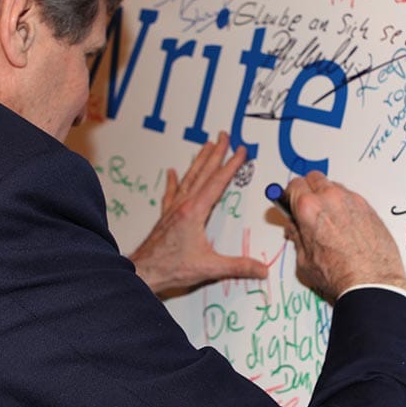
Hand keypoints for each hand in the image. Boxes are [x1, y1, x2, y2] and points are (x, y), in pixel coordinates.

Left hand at [128, 133, 268, 296]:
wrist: (144, 271)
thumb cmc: (171, 268)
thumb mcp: (210, 267)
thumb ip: (238, 267)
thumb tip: (262, 270)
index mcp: (195, 212)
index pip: (218, 182)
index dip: (231, 165)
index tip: (240, 151)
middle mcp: (183, 205)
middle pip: (203, 173)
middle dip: (216, 153)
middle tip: (223, 135)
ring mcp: (173, 209)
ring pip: (189, 178)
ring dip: (199, 161)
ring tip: (206, 146)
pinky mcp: (165, 216)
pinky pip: (171, 193)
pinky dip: (173, 181)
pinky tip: (171, 172)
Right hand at [282, 170, 405, 302]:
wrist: (372, 283)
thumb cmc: (340, 275)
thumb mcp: (304, 260)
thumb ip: (297, 237)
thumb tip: (295, 228)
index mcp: (309, 208)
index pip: (293, 185)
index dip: (289, 195)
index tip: (289, 203)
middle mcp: (331, 198)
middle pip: (313, 178)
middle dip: (307, 190)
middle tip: (306, 207)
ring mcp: (352, 200)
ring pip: (334, 186)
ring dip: (327, 196)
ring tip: (328, 219)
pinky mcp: (369, 208)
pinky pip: (351, 198)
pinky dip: (345, 205)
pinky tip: (345, 225)